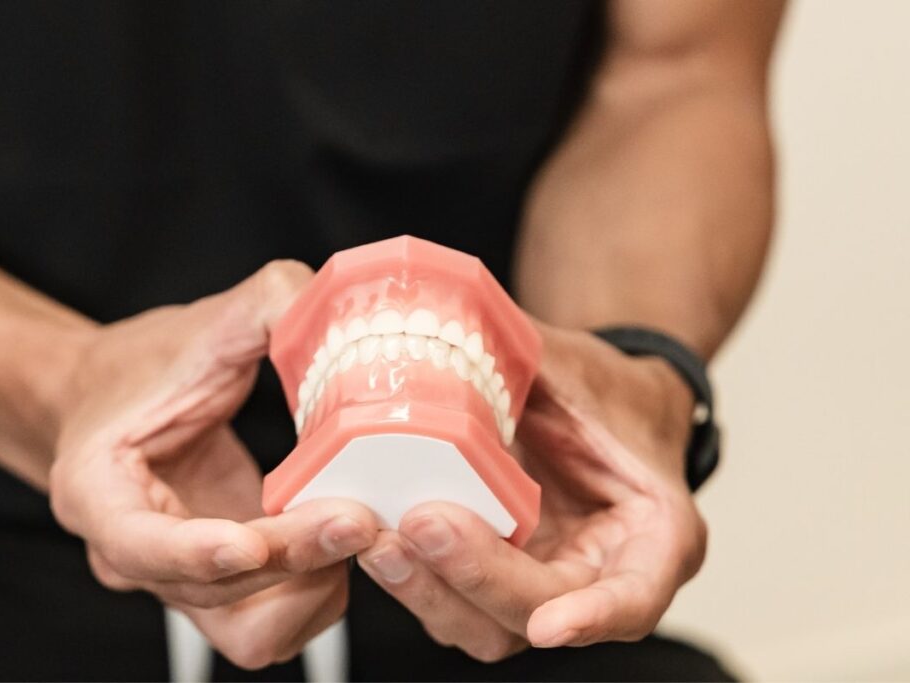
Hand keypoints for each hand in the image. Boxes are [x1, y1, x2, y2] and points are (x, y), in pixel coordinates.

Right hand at [49, 261, 377, 668]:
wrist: (116, 400)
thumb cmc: (142, 368)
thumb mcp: (199, 324)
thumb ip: (269, 305)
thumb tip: (343, 316)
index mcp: (99, 492)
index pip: (140, 545)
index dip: (194, 552)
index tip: (248, 540)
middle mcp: (137, 556)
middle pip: (214, 593)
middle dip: (290, 559)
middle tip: (354, 516)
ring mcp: (184, 580)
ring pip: (252, 630)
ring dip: (311, 587)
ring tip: (353, 523)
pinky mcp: (228, 586)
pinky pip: (280, 619)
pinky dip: (320, 590)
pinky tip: (343, 534)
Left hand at [357, 323, 706, 660]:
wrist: (595, 404)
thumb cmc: (603, 391)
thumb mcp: (577, 368)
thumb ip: (526, 360)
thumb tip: (448, 326)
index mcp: (652, 534)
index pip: (635, 595)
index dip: (594, 616)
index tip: (549, 625)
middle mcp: (598, 576)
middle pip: (538, 612)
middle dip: (474, 577)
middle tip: (422, 521)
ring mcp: (540, 584)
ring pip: (484, 625)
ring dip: (427, 590)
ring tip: (378, 536)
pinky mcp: (492, 578)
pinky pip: (448, 599)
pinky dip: (410, 577)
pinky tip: (370, 536)